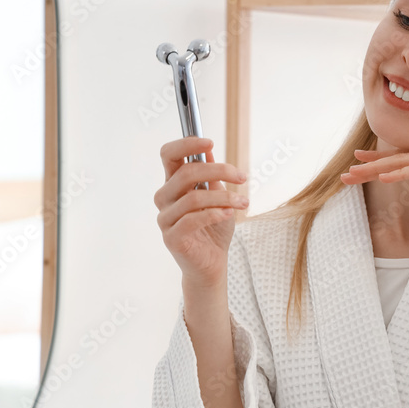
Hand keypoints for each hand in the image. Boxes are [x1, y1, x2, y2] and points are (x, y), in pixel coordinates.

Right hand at [154, 137, 248, 286]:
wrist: (212, 264)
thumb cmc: (215, 230)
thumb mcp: (219, 198)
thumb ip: (212, 178)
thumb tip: (209, 152)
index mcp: (173, 184)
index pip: (169, 155)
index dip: (187, 144)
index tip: (210, 143)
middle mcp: (165, 198)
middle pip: (186, 172)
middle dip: (219, 170)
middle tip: (243, 177)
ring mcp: (165, 218)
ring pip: (193, 197)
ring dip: (224, 197)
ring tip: (243, 202)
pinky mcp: (172, 237)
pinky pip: (193, 219)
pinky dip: (215, 213)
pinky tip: (230, 213)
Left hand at [340, 140, 408, 214]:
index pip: (405, 162)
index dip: (382, 164)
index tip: (361, 166)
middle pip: (396, 161)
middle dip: (369, 167)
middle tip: (345, 174)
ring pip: (401, 162)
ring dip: (376, 168)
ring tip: (353, 173)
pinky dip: (400, 171)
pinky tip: (383, 175)